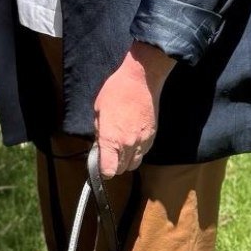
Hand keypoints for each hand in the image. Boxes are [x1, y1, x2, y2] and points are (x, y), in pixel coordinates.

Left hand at [93, 43, 174, 177]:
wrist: (141, 80)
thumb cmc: (116, 92)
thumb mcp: (98, 111)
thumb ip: (99, 132)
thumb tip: (99, 146)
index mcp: (111, 139)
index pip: (108, 170)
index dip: (103, 170)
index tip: (100, 164)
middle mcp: (128, 145)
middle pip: (121, 170)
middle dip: (114, 165)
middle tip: (109, 153)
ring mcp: (142, 142)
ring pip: (134, 164)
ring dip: (127, 160)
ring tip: (121, 147)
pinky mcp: (152, 137)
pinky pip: (143, 153)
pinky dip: (137, 151)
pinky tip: (132, 138)